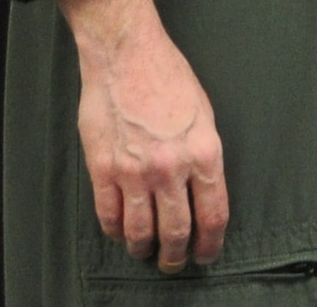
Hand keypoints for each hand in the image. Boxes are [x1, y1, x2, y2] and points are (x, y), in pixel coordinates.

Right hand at [54, 0, 226, 272]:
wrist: (127, 55)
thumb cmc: (170, 78)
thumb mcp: (204, 115)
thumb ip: (203, 157)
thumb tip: (202, 192)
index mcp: (204, 152)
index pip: (214, 215)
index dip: (211, 243)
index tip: (207, 254)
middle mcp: (171, 167)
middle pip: (177, 231)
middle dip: (177, 255)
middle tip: (175, 262)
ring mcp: (134, 171)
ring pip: (140, 231)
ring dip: (145, 249)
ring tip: (147, 252)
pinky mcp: (103, 169)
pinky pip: (109, 216)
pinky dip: (116, 231)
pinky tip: (121, 232)